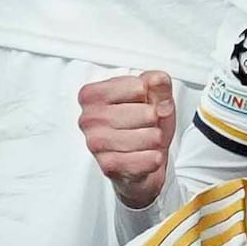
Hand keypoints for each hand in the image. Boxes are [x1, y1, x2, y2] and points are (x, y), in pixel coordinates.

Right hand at [74, 70, 179, 207]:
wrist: (141, 160)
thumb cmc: (143, 125)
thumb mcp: (154, 99)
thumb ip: (158, 84)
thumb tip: (158, 79)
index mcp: (92, 95)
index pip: (139, 87)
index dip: (152, 96)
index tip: (144, 103)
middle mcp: (88, 118)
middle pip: (148, 114)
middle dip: (157, 120)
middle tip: (149, 125)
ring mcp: (95, 143)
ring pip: (149, 137)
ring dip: (157, 140)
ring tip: (149, 140)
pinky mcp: (108, 166)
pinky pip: (147, 160)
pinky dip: (155, 158)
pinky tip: (149, 156)